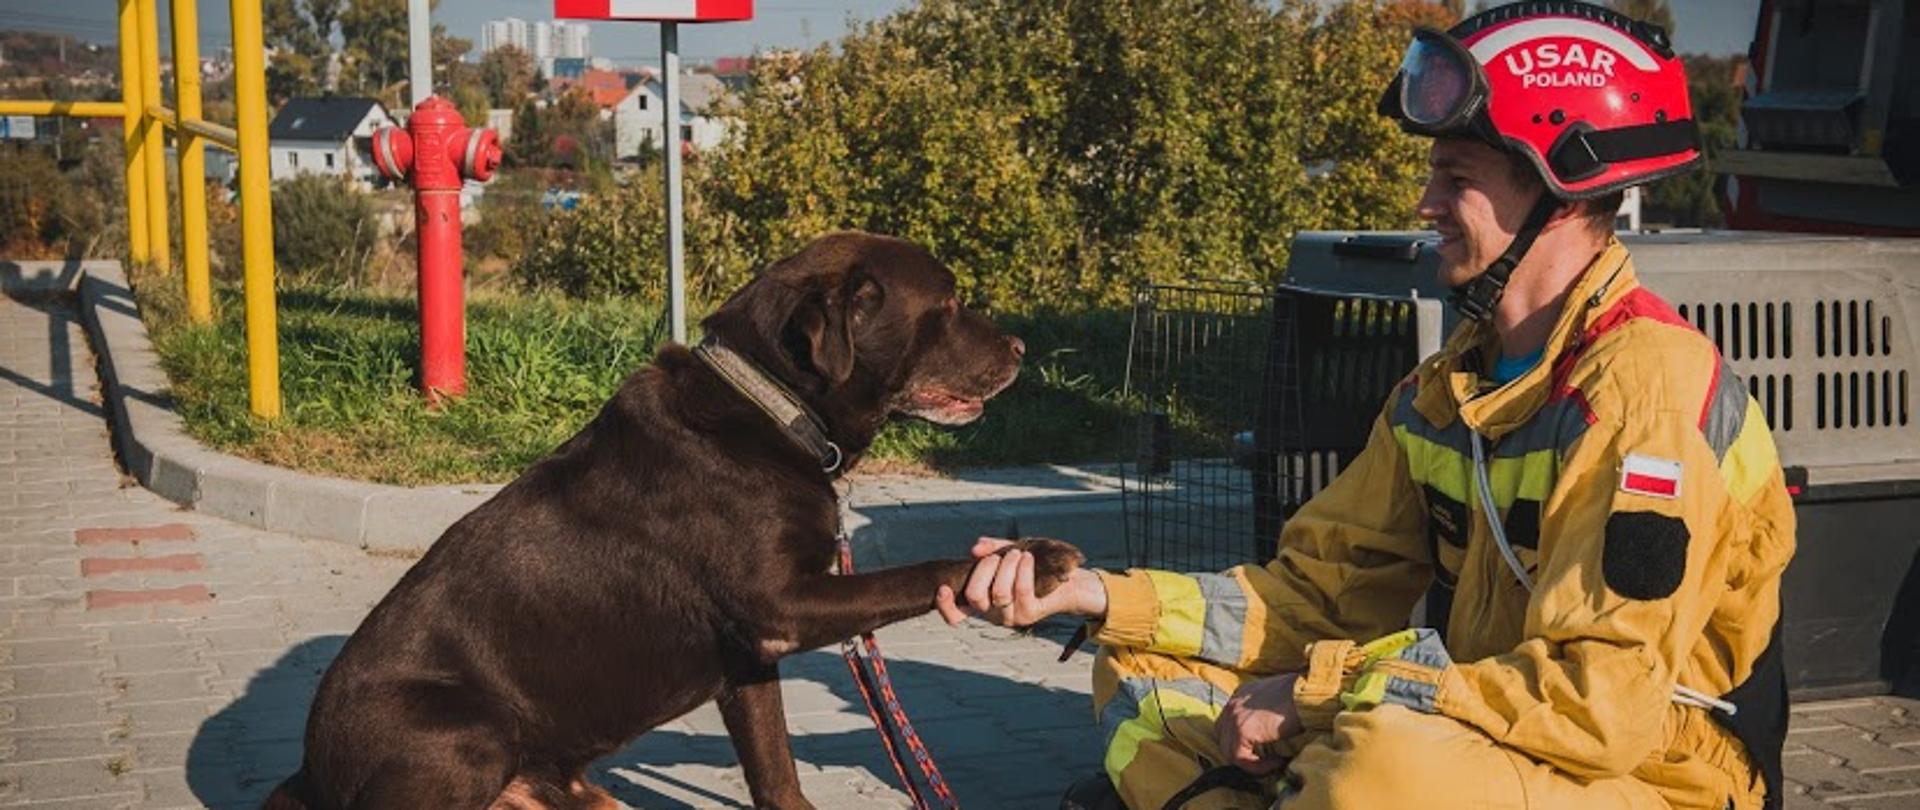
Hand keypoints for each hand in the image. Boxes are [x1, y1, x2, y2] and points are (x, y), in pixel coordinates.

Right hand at [935, 537, 1106, 626]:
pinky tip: (1027, 558)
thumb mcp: (1010, 554)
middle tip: (998, 557)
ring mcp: (1012, 616)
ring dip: (1006, 566)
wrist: (1069, 580)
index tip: (942, 588)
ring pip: (999, 593)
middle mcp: (993, 613)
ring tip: (1016, 554)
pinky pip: (1020, 590)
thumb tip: (975, 549)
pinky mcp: (1030, 613)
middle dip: (984, 569)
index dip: (946, 606)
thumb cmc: (1035, 566)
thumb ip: (992, 550)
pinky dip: (1021, 569)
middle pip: (975, 596)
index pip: (956, 614)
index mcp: (983, 602)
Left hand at [1216, 673, 1301, 775]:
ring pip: (1228, 750)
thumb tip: (1266, 736)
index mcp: (1241, 695)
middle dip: (1240, 753)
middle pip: (1223, 737)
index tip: (1263, 751)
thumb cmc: (1302, 698)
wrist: (1309, 695)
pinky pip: (1239, 758)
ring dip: (1250, 763)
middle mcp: (1233, 704)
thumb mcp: (1277, 702)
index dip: (1241, 741)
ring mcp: (1234, 716)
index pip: (1228, 724)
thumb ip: (1265, 715)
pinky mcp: (1241, 729)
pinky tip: (1276, 762)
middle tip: (1264, 761)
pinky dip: (1256, 766)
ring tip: (1274, 763)